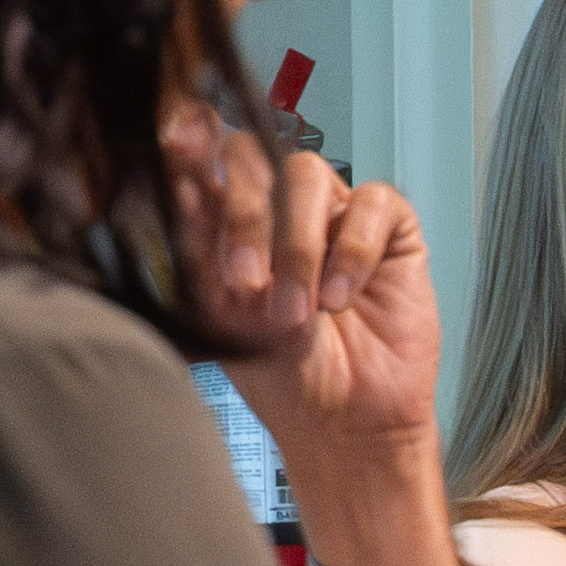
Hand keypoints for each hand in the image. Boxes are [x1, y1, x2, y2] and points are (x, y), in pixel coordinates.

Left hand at [164, 101, 466, 565]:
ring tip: (298, 309)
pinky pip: (373, 205)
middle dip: (243, 215)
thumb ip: (206, 258)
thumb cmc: (285, 378)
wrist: (347, 424)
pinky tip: (342, 297)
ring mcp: (336, 214)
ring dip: (296, 242)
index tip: (177, 142)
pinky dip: (353, 250)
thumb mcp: (228, 322)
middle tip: (245, 280)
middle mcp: (281, 207)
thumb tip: (183, 192)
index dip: (194, 141)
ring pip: (307, 175)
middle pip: (253, 159)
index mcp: (232, 222)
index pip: (208, 160)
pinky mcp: (389, 230)